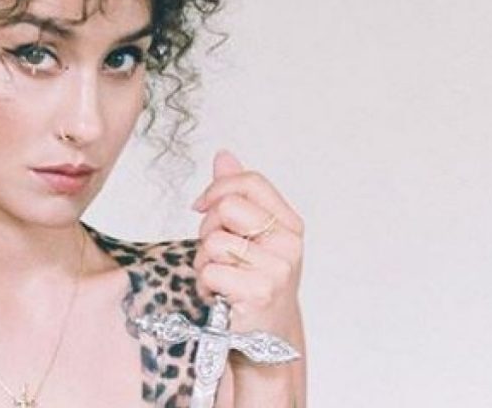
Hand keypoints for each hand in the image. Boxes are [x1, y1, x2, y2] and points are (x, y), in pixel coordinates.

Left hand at [191, 150, 303, 339]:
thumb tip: (224, 155)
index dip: (217, 189)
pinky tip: (220, 295)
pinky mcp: (259, 292)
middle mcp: (289, 244)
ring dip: (205, 261)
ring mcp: (277, 269)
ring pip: (214, 240)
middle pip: (227, 207)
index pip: (250, 182)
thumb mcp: (251, 235)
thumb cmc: (254, 280)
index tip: (202, 205)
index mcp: (289, 223)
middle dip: (209, 228)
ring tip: (221, 277)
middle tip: (219, 253)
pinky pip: (210, 270)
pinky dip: (205, 283)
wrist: (266, 335)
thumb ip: (238, 194)